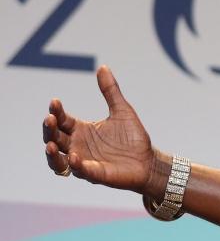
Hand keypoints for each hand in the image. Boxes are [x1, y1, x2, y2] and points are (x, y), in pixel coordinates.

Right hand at [42, 65, 155, 192]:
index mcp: (81, 130)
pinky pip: (80, 171)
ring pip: (58, 160)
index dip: (56, 112)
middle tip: (49, 119)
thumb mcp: (122, 110)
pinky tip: (75, 157)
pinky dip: (75, 165)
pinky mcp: (95, 174)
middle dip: (49, 130)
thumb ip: (111, 91)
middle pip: (55, 138)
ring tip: (50, 144)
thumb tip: (102, 67)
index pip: (62, 120)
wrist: (149, 160)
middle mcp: (78, 146)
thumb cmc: (133, 138)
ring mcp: (84, 161)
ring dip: (52, 153)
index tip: (55, 102)